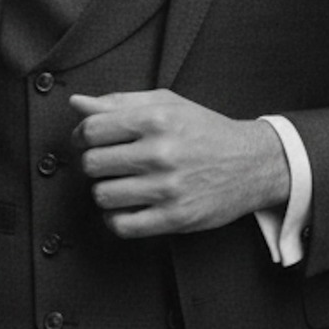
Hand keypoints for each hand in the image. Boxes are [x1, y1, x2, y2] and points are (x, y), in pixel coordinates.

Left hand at [71, 89, 288, 239]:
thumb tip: (77, 104)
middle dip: (94, 163)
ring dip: (105, 191)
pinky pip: (121, 225)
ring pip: (102, 196)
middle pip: (92, 164)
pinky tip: (128, 206)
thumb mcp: (167, 105)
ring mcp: (168, 188)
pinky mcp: (175, 218)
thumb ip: (119, 102)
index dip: (82, 136)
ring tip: (121, 184)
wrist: (251, 163)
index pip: (92, 130)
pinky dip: (116, 218)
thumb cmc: (205, 131)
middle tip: (109, 162)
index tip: (89, 141)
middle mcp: (161, 153)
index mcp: (156, 120)